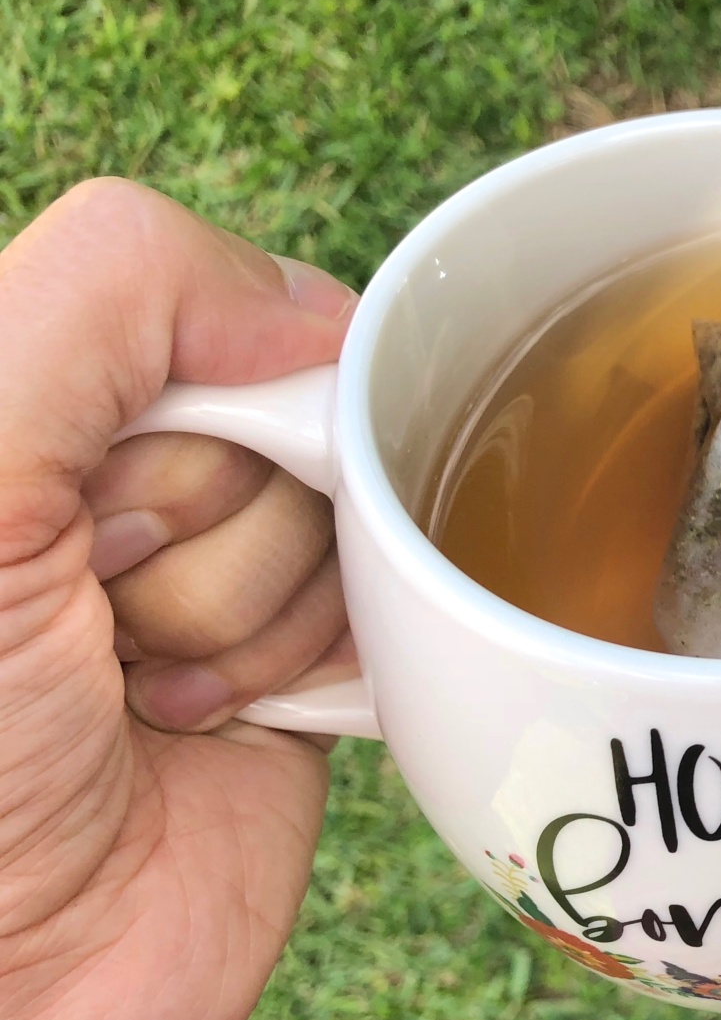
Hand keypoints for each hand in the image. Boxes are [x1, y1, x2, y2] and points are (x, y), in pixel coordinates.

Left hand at [0, 180, 355, 1019]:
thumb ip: (108, 300)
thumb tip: (313, 312)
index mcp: (11, 401)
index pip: (186, 296)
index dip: (182, 407)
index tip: (85, 519)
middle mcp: (102, 470)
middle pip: (282, 404)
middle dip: (206, 522)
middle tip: (100, 621)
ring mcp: (206, 571)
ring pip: (342, 510)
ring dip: (254, 613)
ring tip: (148, 697)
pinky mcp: (290, 670)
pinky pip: (384, 608)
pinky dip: (319, 666)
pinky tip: (222, 723)